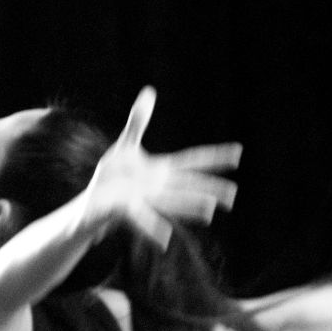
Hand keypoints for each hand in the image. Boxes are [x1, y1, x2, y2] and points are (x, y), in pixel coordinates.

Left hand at [84, 86, 241, 249]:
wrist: (92, 204)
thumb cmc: (113, 177)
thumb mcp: (126, 145)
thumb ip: (139, 121)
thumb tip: (150, 91)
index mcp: (162, 171)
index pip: (193, 161)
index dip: (215, 157)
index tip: (238, 153)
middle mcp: (158, 188)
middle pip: (188, 186)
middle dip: (209, 189)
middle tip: (233, 195)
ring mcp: (144, 200)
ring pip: (171, 203)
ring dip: (189, 207)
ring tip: (209, 211)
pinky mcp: (126, 210)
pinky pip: (141, 218)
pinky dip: (152, 227)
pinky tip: (165, 238)